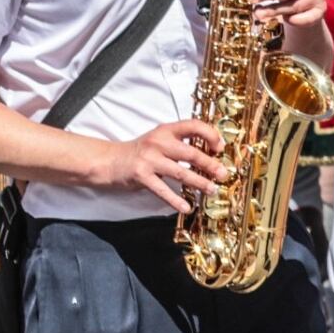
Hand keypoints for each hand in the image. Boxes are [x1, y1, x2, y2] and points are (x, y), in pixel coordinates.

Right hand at [101, 119, 224, 211]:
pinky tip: (187, 207)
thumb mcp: (158, 140)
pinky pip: (163, 190)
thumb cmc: (139, 151)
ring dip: (199, 183)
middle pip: (191, 153)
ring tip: (211, 190)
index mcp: (165, 130)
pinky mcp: (141, 175)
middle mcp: (158, 142)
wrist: (110, 160)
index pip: (193, 125)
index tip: (220, 147)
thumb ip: (179, 143)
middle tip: (223, 174)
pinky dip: (176, 200)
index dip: (210, 134)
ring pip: (181, 172)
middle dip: (210, 164)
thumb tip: (208, 154)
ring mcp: (149, 159)